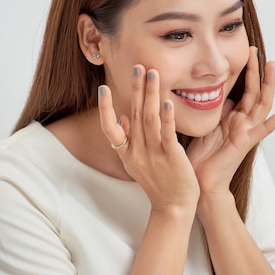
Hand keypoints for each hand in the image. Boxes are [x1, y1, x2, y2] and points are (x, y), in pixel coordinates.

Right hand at [98, 65, 199, 214]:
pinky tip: (167, 102)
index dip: (105, 108)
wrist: (173, 208)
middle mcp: (137, 151)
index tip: (102, 88)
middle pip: (132, 114)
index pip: (109, 128)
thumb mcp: (137, 162)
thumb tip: (122, 117)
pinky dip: (166, 117)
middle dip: (135, 89)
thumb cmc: (158, 183)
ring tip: (152, 73)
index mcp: (127, 152)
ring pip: (148, 118)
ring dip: (150, 94)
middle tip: (137, 66)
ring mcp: (153, 153)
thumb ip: (129, 140)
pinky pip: (166, 134)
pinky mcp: (171, 157)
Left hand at [187, 47, 274, 194]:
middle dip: (255, 70)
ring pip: (262, 102)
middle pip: (254, 90)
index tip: (244, 52)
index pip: (242, 89)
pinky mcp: (248, 141)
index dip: (245, 72)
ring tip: (273, 64)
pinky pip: (267, 126)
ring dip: (268, 83)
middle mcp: (243, 122)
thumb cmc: (200, 157)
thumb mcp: (205, 125)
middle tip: (253, 49)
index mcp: (233, 118)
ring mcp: (248, 131)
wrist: (201, 182)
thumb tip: (214, 92)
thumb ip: (213, 110)